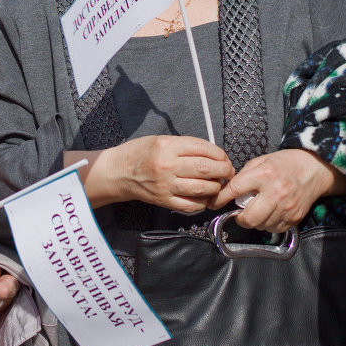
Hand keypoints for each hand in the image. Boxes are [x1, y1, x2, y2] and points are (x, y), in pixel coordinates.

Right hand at [104, 135, 234, 212]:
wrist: (117, 173)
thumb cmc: (138, 153)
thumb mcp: (160, 140)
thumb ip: (185, 146)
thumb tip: (212, 154)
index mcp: (167, 146)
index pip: (202, 148)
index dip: (219, 153)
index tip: (224, 157)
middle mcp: (167, 166)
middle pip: (205, 169)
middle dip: (223, 170)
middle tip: (228, 171)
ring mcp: (165, 185)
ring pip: (201, 188)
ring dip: (215, 187)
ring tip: (218, 184)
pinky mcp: (163, 201)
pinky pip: (190, 205)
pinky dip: (203, 202)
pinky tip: (204, 196)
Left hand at [210, 150, 345, 233]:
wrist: (315, 169)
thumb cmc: (286, 163)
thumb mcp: (262, 161)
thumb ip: (244, 175)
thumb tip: (228, 190)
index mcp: (264, 174)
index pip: (235, 189)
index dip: (220, 198)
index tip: (213, 203)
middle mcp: (276, 192)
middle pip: (249, 218)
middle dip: (240, 219)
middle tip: (240, 213)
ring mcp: (287, 207)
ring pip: (261, 225)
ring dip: (255, 221)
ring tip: (258, 210)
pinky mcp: (294, 217)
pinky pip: (274, 229)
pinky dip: (268, 224)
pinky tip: (270, 213)